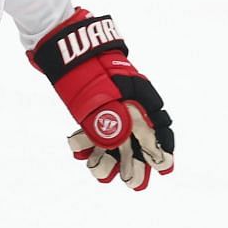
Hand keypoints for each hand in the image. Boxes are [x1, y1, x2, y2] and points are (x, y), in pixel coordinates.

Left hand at [29, 9, 174, 190]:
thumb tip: (115, 145)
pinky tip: (80, 155)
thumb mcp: (104, 91)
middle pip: (137, 138)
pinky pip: (92, 131)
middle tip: (136, 185)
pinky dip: (87, 145)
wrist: (62, 41)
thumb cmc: (87, 61)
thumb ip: (111, 118)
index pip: (159, 125)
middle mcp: (126, 102)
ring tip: (100, 171)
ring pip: (113, 139)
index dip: (163, 147)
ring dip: (108, 158)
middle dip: (137, 163)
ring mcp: (107, 106)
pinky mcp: (87, 109)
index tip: (165, 168)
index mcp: (139, 95)